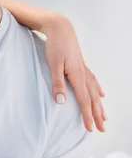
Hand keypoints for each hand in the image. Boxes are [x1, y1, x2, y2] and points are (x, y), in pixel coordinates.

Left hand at [44, 16, 105, 131]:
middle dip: (97, 115)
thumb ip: (57, 84)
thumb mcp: (53, 65)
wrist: (60, 28)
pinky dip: (98, 89)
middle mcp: (83, 74)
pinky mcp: (81, 64)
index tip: (91, 129)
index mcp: (77, 77)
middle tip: (102, 129)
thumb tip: (62, 102)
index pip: (84, 101)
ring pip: (95, 91)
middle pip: (93, 99)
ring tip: (104, 116)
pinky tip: (101, 94)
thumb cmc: (55, 46)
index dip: (87, 116)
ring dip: (99, 105)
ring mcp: (83, 69)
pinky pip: (93, 80)